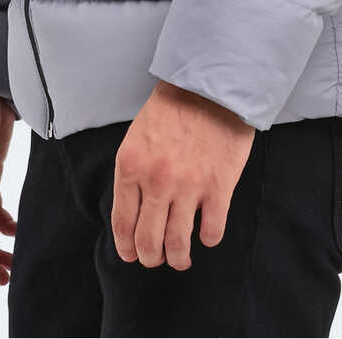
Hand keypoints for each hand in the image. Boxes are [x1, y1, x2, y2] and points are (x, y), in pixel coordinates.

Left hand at [111, 80, 256, 270]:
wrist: (211, 85)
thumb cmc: (174, 107)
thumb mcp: (138, 136)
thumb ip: (134, 174)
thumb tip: (135, 212)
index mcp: (131, 167)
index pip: (122, 224)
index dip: (127, 248)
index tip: (133, 255)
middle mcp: (156, 182)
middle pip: (148, 242)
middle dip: (151, 258)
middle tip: (158, 258)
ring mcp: (188, 187)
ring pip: (178, 245)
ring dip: (179, 258)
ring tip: (182, 257)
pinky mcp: (218, 187)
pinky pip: (211, 232)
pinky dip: (209, 239)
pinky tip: (208, 232)